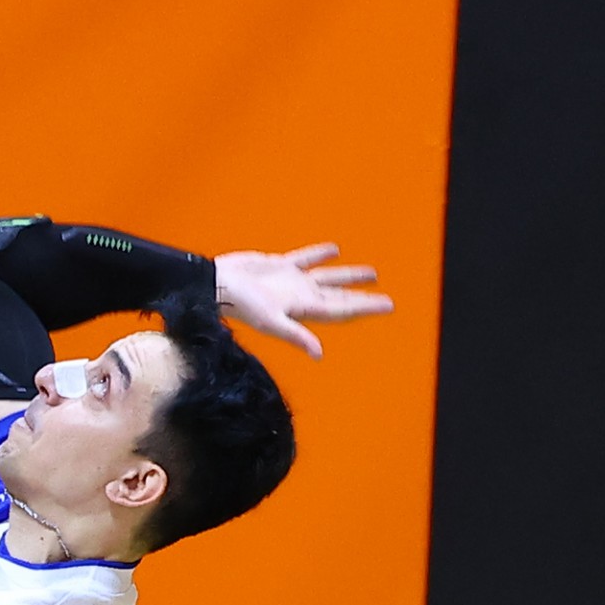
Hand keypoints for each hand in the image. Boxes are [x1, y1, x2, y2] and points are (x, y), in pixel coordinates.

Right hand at [214, 244, 392, 358]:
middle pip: (340, 297)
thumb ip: (296, 335)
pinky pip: (306, 259)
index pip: (343, 308)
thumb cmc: (240, 305)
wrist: (216, 283)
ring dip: (348, 276)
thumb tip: (319, 355)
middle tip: (385, 300)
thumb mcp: (270, 322)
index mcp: (304, 308)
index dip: (366, 307)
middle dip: (362, 297)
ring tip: (371, 273)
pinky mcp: (279, 266)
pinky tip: (334, 249)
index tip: (388, 305)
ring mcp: (291, 281)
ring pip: (328, 278)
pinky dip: (320, 254)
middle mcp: (301, 296)